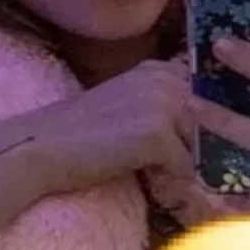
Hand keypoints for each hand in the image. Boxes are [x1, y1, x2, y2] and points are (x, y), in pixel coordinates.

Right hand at [0, 61, 215, 229]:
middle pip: (208, 127)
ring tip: (146, 166)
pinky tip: (140, 174)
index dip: (197, 128)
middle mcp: (166, 79)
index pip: (206, 100)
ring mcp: (163, 104)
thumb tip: (203, 130)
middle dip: (190, 150)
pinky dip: (167, 180)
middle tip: (155, 162)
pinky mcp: (158, 135)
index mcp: (159, 69)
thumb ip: (163, 106)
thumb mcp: (128, 104)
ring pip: (198, 148)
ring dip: (178, 165)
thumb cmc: (81, 134)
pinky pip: (184, 168)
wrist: (41, 147)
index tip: (178, 143)